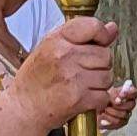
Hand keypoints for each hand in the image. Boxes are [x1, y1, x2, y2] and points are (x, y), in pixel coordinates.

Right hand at [1, 16, 125, 127]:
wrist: (23, 109)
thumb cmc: (35, 79)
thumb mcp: (51, 48)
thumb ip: (82, 36)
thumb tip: (112, 28)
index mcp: (57, 40)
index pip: (93, 26)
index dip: (103, 35)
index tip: (101, 43)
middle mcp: (64, 56)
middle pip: (105, 55)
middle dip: (100, 65)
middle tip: (84, 72)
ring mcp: (72, 78)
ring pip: (107, 76)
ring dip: (100, 84)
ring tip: (82, 86)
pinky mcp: (78, 99)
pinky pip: (104, 96)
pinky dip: (98, 101)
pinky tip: (83, 98)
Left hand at [98, 82, 136, 131]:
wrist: (94, 110)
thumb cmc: (100, 99)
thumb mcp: (105, 92)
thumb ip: (113, 93)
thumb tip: (117, 99)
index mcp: (126, 94)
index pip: (135, 92)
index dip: (129, 94)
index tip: (119, 97)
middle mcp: (129, 104)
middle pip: (131, 105)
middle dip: (118, 105)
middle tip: (108, 104)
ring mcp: (126, 114)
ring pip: (124, 114)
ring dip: (111, 113)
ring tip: (103, 111)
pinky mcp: (121, 123)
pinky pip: (118, 123)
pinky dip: (108, 121)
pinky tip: (102, 120)